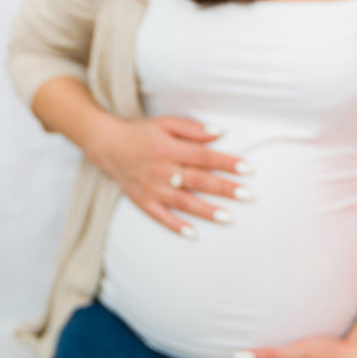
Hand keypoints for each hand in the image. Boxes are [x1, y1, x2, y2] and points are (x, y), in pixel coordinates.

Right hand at [90, 114, 249, 235]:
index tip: (248, 169)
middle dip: (225, 189)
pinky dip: (176, 226)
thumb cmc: (140, 132)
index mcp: (168, 148)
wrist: (107, 144)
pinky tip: (193, 234)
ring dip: (206, 210)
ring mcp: (152, 188)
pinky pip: (161, 216)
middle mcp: (161, 169)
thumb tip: (219, 132)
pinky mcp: (143, 201)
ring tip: (229, 218)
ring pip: (183, 201)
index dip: (226, 162)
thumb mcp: (165, 123)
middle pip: (198, 180)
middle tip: (249, 195)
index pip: (203, 156)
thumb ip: (192, 128)